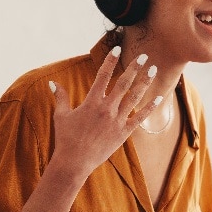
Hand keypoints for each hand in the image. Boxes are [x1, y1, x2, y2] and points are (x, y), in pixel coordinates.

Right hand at [47, 46, 158, 179]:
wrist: (74, 162)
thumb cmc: (66, 139)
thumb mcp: (61, 116)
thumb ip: (60, 97)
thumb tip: (52, 82)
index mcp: (91, 102)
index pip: (103, 75)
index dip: (110, 61)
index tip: (118, 48)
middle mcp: (106, 109)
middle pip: (124, 84)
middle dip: (134, 68)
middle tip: (144, 56)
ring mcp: (116, 121)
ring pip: (134, 98)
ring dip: (145, 82)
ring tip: (153, 70)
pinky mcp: (123, 133)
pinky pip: (139, 118)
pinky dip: (149, 107)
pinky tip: (158, 97)